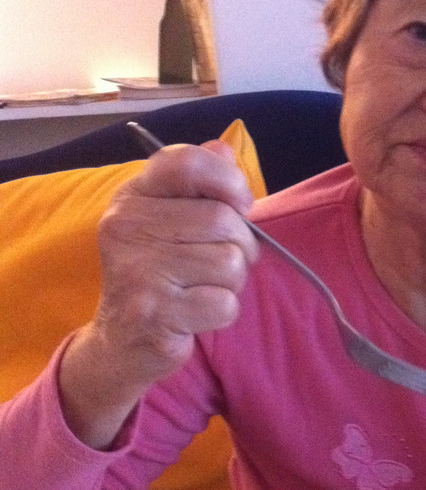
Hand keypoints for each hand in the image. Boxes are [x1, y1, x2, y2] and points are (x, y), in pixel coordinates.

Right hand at [59, 140, 258, 447]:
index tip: (241, 204)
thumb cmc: (157, 272)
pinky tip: (197, 313)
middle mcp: (125, 227)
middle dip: (241, 245)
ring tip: (205, 287)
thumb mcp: (169, 220)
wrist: (120, 340)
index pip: (187, 162)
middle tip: (225, 261)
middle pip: (222, 220)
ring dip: (232, 281)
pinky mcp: (153, 314)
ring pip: (229, 263)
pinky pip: (224, 304)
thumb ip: (198, 184)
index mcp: (132, 196)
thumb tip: (224, 149)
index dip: (228, 180)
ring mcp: (136, 272)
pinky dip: (223, 312)